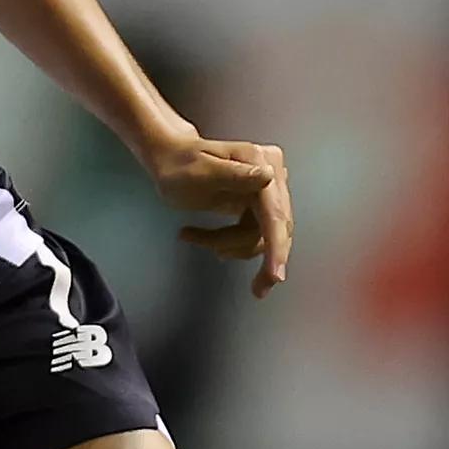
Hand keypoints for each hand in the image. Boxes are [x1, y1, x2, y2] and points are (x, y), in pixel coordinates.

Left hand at [150, 128, 293, 296]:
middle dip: (262, 258)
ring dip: (231, 245)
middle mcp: (273, 174)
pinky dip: (230, 243)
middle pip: (276, 228)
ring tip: (193, 238)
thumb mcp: (199, 171)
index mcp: (261, 162)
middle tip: (257, 290)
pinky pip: (255, 234)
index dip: (277, 246)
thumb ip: (232, 175)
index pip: (274, 212)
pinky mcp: (259, 204)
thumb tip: (269, 178)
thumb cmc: (178, 164)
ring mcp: (268, 190)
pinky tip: (205, 240)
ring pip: (263, 235)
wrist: (170, 158)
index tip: (276, 275)